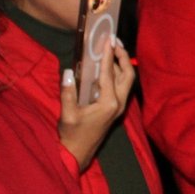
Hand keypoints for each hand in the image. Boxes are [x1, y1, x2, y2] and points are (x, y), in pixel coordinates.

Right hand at [58, 41, 135, 170]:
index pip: (109, 74)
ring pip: (126, 80)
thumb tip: (68, 72)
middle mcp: (118, 104)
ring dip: (122, 63)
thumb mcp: (67, 114)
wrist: (77, 153)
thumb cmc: (72, 135)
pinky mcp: (115, 108)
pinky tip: (108, 65)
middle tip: (115, 41)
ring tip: (113, 48)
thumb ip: (68, 93)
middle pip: (127, 74)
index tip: (108, 40)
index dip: (108, 56)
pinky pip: (121, 86)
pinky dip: (118, 73)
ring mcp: (119, 106)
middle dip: (123, 56)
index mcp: (108, 104)